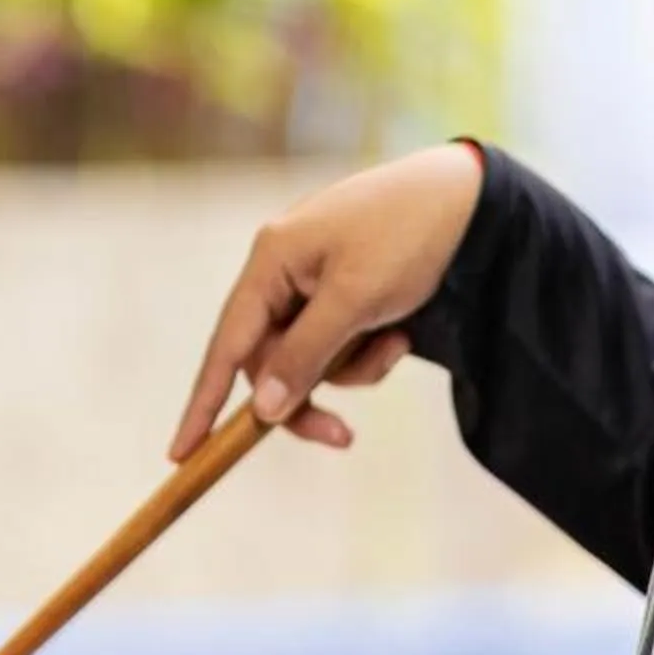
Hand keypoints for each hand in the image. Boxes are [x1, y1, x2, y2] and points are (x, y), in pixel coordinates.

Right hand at [171, 143, 485, 457]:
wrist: (472, 200)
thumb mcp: (355, 299)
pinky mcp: (347, 294)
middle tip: (344, 437)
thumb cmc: (407, 237)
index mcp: (271, 260)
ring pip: (311, 359)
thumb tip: (264, 409)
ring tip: (396, 341)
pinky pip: (341, 346)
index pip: (226, 344)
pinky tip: (403, 330)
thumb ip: (304, 355)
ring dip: (354, 368)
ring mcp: (315, 283)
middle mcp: (284, 271)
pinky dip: (370, 351)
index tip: (181, 454)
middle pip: (271, 361)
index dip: (203, 402)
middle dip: (310, 395)